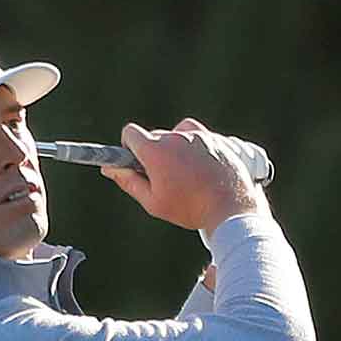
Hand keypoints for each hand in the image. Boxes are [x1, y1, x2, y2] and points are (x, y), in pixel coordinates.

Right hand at [101, 117, 267, 234]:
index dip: (129, 146)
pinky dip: (195, 149)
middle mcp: (176, 136)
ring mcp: (198, 135)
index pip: (130, 132)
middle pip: (154, 136)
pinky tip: (201, 169)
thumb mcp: (153, 202)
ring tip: (186, 174)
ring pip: (177, 135)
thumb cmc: (190, 208)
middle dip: (154, 152)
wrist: (231, 207)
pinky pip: (198, 137)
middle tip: (163, 178)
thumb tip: (110, 169)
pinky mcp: (216, 138)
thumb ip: (129, 182)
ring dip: (176, 149)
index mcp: (156, 150)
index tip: (136, 162)